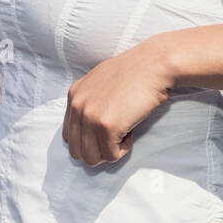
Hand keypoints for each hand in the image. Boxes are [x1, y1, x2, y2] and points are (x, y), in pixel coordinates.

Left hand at [62, 37, 175, 166]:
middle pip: (76, 151)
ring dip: (109, 152)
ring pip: (92, 158)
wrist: (153, 65)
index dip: (88, 141)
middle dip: (97, 150)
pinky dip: (124, 149)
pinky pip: (111, 155)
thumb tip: (89, 129)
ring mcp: (90, 116)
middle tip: (115, 138)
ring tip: (123, 133)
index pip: (68, 136)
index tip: (105, 133)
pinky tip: (131, 130)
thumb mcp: (100, 82)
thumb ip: (89, 102)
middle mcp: (77, 106)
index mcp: (74, 96)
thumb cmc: (134, 73)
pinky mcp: (107, 126)